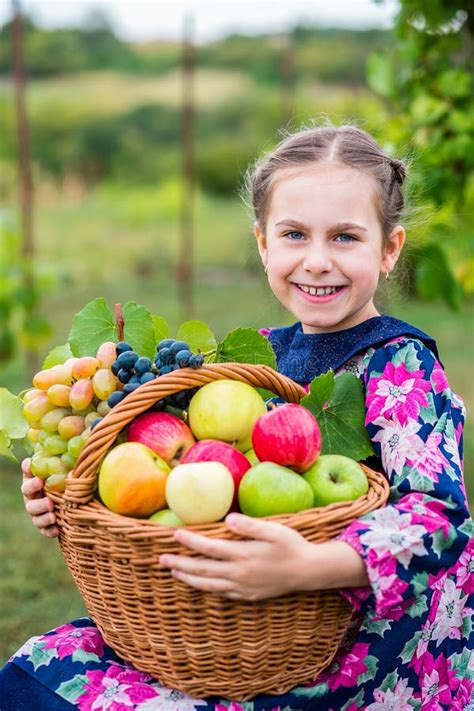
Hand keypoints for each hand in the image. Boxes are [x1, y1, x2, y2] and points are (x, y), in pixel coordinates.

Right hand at [20, 458, 58, 537]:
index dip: (32, 484)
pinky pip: (45, 531)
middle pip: (30, 505)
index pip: (27, 486)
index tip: (40, 481)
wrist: (71, 491)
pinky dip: (49, 531)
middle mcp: (33, 501)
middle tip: (49, 503)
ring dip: (44, 518)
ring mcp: (38, 514)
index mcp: (33, 486)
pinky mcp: (46, 526)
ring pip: (36, 519)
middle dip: (39, 504)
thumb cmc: (61, 475)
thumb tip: (34, 458)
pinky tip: (57, 530)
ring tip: (53, 516)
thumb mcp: (57, 467)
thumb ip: (48, 460)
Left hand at [159, 513, 313, 600]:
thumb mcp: (274, 530)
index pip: (210, 548)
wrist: (308, 571)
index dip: (191, 542)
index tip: (175, 534)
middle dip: (180, 564)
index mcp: (243, 555)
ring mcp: (243, 587)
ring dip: (189, 578)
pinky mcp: (248, 595)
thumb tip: (227, 520)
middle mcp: (239, 574)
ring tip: (173, 572)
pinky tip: (199, 583)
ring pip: (209, 584)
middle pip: (203, 569)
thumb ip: (249, 525)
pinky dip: (206, 588)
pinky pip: (221, 593)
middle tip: (161, 560)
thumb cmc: (291, 545)